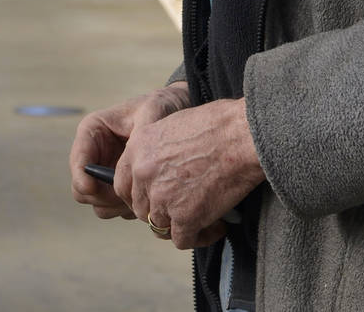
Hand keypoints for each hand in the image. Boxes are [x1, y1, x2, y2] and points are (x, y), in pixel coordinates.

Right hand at [70, 82, 190, 219]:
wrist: (178, 112)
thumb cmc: (161, 106)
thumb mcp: (152, 111)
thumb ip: (142, 132)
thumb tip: (133, 160)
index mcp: (94, 131)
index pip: (78, 161)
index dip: (81, 177)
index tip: (92, 187)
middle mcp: (95, 155)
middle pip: (82, 190)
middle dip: (102, 196)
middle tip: (127, 194)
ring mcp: (106, 174)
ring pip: (99, 204)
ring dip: (117, 206)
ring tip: (141, 194)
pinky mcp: (119, 188)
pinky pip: (116, 209)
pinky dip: (129, 208)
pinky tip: (148, 195)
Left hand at [115, 97, 262, 250]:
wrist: (241, 135)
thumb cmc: (217, 124)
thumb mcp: (173, 126)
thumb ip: (158, 151)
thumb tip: (163, 171)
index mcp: (137, 148)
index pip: (122, 184)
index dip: (139, 195)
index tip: (155, 198)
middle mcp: (143, 174)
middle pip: (141, 209)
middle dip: (160, 212)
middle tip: (183, 209)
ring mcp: (162, 197)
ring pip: (160, 226)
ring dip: (180, 226)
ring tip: (205, 220)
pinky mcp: (184, 217)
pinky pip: (182, 240)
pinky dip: (200, 237)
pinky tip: (217, 227)